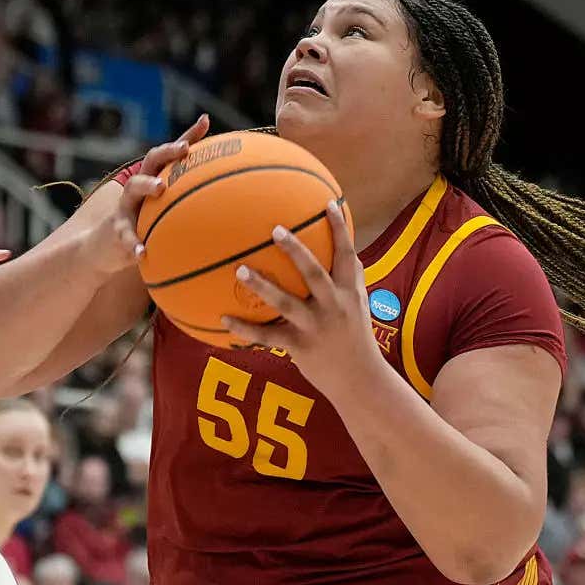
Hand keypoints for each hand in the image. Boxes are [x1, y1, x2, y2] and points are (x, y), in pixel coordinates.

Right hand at [85, 115, 208, 273]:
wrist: (107, 246)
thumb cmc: (145, 224)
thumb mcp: (165, 211)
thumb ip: (190, 200)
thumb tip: (228, 198)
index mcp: (155, 178)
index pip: (171, 153)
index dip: (187, 136)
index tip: (204, 122)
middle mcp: (139, 186)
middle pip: (151, 160)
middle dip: (167, 151)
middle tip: (184, 149)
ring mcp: (126, 205)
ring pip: (134, 188)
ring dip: (147, 185)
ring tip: (160, 187)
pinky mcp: (117, 229)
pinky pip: (126, 235)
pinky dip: (134, 243)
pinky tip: (142, 253)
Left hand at [223, 202, 377, 397]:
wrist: (361, 381)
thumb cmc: (357, 339)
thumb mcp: (361, 306)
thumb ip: (353, 279)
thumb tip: (352, 252)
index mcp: (348, 293)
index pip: (347, 255)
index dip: (339, 229)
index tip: (328, 204)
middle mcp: (333, 306)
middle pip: (313, 273)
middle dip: (295, 251)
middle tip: (275, 230)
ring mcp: (316, 327)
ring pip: (286, 303)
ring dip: (262, 286)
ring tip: (239, 270)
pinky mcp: (300, 347)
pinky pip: (268, 336)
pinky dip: (245, 329)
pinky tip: (223, 319)